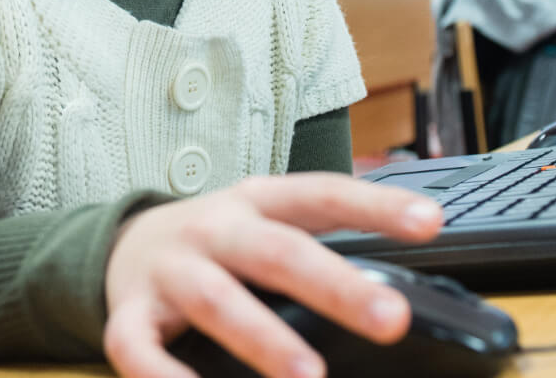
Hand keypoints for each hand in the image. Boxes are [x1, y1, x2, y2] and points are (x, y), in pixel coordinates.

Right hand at [102, 173, 442, 377]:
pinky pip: (139, 348)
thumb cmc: (217, 244)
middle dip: (335, 286)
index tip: (431, 222)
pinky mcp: (129, 312)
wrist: (124, 242)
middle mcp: (213, 230)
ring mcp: (170, 270)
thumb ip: (318, 247)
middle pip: (277, 252)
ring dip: (264, 339)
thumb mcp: (265, 225)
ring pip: (217, 300)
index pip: (322, 195)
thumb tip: (397, 292)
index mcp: (256, 202)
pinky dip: (166, 376)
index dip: (376, 206)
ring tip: (310, 377)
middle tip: (391, 320)